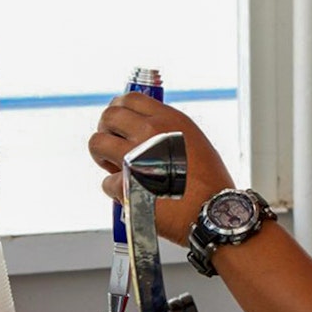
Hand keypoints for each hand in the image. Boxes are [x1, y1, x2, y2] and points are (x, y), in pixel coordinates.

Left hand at [89, 92, 234, 244]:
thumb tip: (142, 130)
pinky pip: (106, 182)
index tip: (119, 122)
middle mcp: (151, 133)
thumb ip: (168, 132)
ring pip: (97, 144)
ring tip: (114, 168)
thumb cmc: (210, 184)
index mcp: (169, 120)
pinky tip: (131, 195)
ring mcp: (136, 157)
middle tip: (112, 145)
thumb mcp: (195, 142)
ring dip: (102, 156)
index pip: (130, 99)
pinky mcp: (126, 184)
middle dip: (106, 130)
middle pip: (109, 116)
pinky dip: (115, 191)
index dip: (120, 109)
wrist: (215, 213)